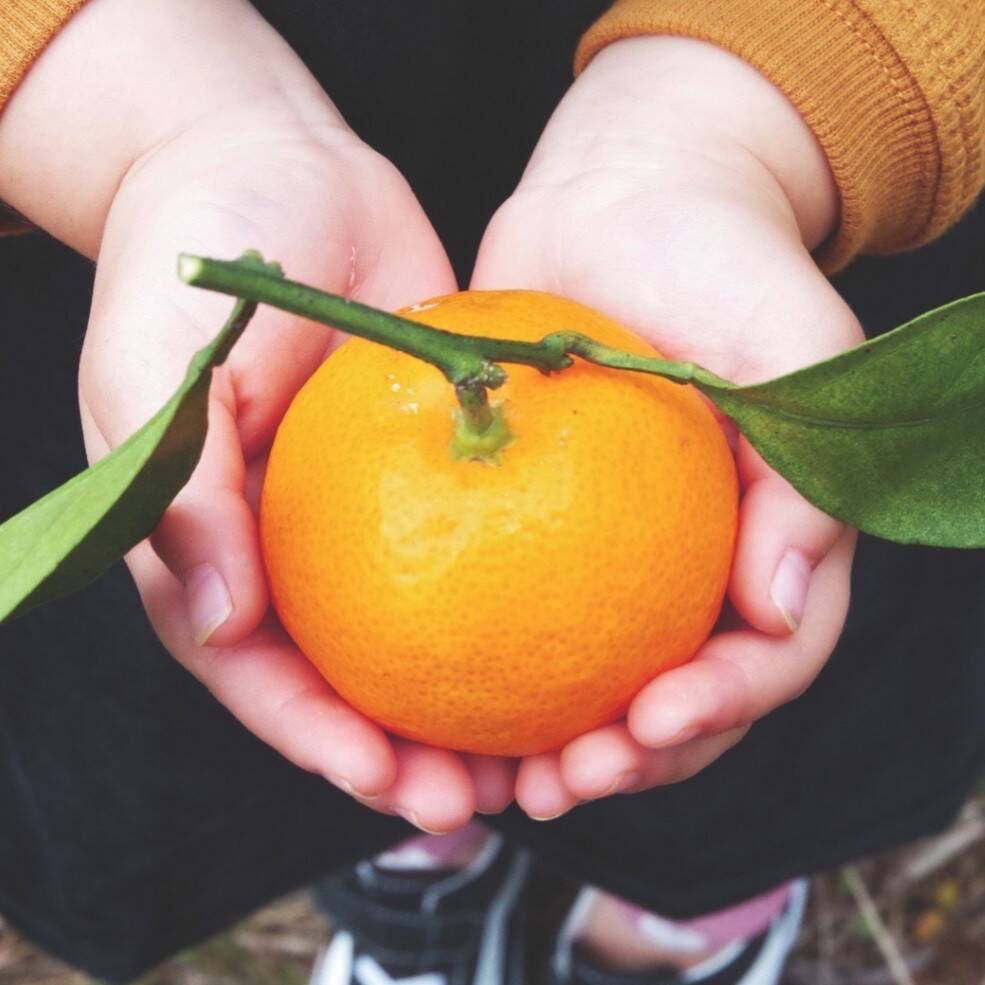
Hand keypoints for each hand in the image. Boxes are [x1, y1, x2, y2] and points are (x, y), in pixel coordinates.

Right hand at [0, 0, 514, 830]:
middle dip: (409, 755)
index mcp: (214, 544)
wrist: (273, 165)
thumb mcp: (159, 368)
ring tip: (544, 748)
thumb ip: (182, 496)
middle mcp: (292, 544)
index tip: (392, 783)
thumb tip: (223, 626)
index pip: (258, 675)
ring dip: (476, 699)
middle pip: (350, 679)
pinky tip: (578, 630)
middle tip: (485, 798)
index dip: (318, 742)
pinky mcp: (431, 461)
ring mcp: (368, 506)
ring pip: (425, 630)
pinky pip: (478, 536)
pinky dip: (519, 593)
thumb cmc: (191, 255)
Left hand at [472, 37, 862, 818]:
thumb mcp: (794, 343)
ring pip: (590, 676)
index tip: (648, 724)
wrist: (625, 199)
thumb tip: (782, 610)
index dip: (719, 710)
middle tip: (563, 779)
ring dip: (554, 744)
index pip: (769, 656)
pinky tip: (433, 693)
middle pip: (678, 699)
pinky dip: (483, 660)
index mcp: (771, 537)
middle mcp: (695, 558)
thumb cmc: (724, 256)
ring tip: (498, 777)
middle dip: (630, 760)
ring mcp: (612, 545)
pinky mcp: (537, 516)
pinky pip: (510, 604)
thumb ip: (805, 476)